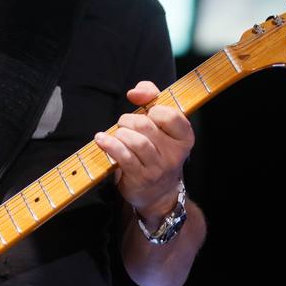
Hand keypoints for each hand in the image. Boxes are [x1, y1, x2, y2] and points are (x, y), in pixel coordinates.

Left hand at [95, 80, 193, 224]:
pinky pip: (123, 156)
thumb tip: (135, 92)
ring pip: (135, 141)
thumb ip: (151, 97)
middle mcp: (175, 153)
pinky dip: (109, 145)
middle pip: (146, 125)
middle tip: (124, 124)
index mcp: (184, 137)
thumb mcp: (161, 124)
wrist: (157, 193)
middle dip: (128, 120)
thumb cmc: (156, 150)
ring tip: (117, 134)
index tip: (146, 111)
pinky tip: (102, 140)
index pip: (170, 115)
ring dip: (120, 133)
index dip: (153, 108)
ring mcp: (159, 168)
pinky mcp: (141, 178)